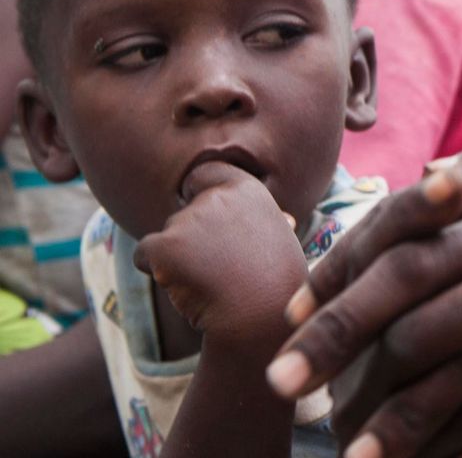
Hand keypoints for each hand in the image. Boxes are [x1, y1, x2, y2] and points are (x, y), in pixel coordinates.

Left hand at [133, 161, 306, 350]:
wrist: (260, 317)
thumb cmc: (278, 285)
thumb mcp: (283, 242)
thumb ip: (267, 223)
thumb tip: (286, 219)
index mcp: (249, 191)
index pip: (206, 174)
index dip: (201, 194)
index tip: (212, 222)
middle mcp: (217, 198)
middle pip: (183, 212)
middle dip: (192, 237)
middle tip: (219, 266)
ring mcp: (189, 221)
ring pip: (166, 236)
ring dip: (177, 258)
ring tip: (209, 280)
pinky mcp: (164, 246)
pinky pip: (144, 255)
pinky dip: (156, 271)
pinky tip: (185, 286)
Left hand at [270, 97, 461, 456]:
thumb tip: (444, 175)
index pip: (397, 219)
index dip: (339, 267)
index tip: (297, 307)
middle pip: (404, 286)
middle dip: (336, 338)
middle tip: (288, 384)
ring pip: (460, 347)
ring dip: (400, 403)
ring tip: (354, 447)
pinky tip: (460, 452)